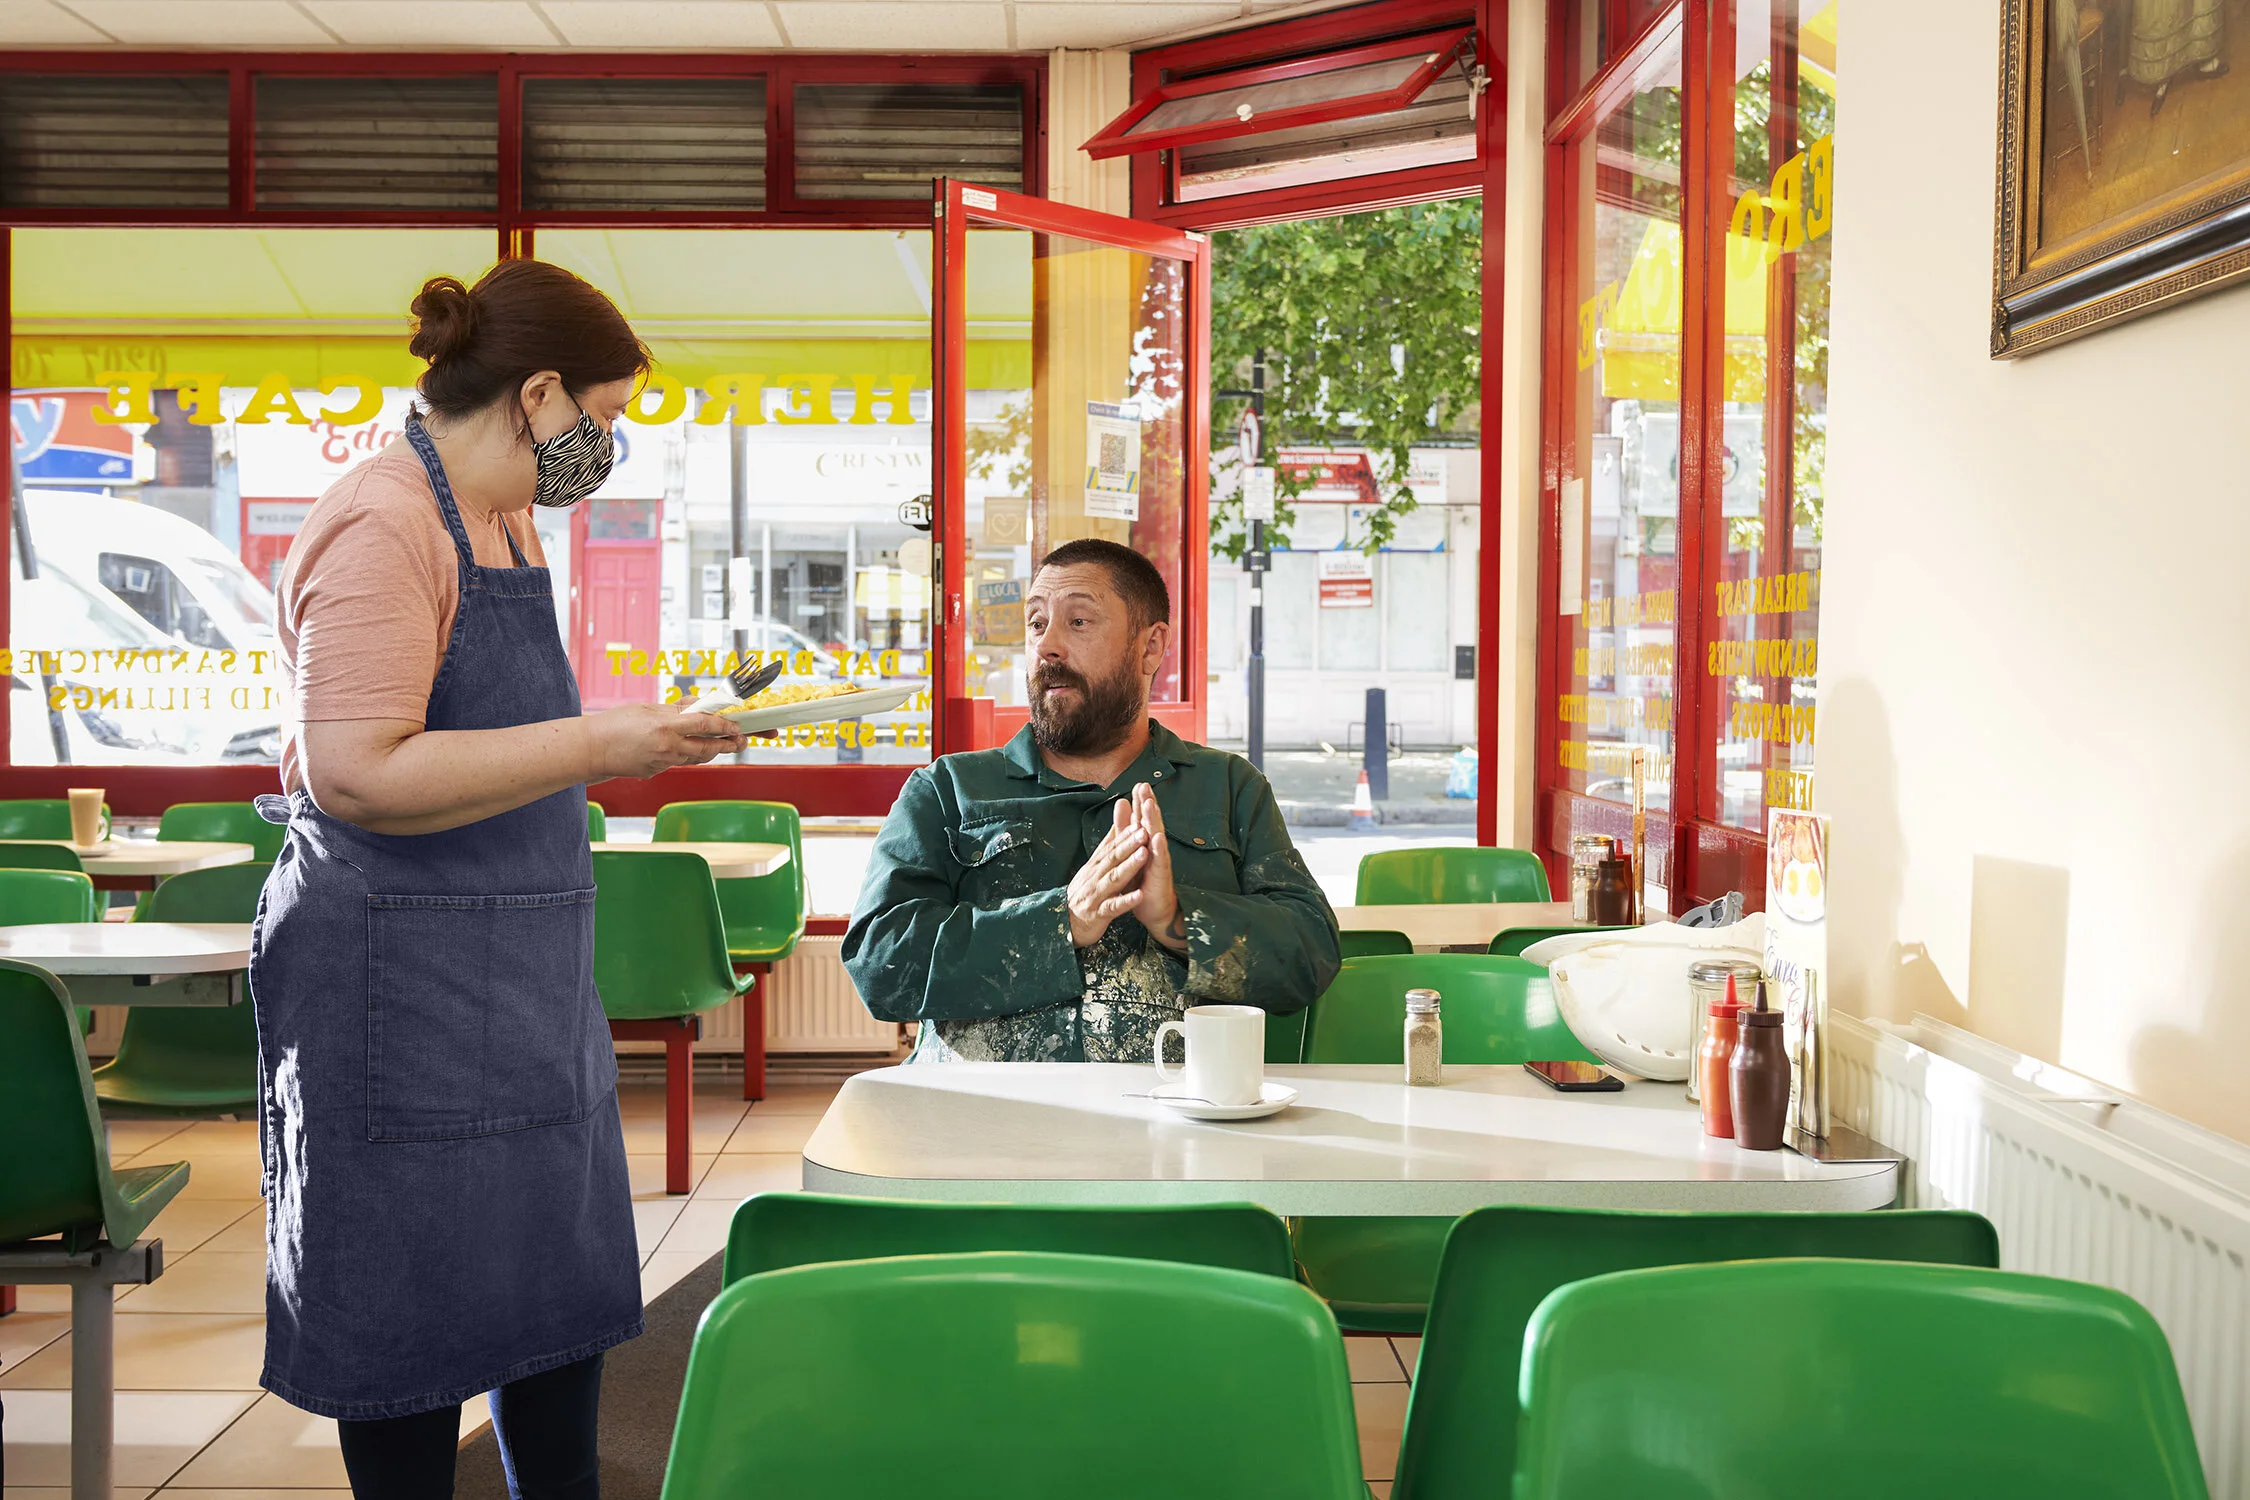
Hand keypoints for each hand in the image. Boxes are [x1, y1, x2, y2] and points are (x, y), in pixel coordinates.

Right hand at [586, 704, 748, 779]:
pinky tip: (687, 747)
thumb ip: (675, 709)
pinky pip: (678, 762)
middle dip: (728, 744)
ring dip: (710, 750)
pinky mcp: (656, 772)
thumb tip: (696, 706)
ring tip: (722, 744)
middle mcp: (668, 748)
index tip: (736, 725)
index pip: (705, 726)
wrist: (591, 749)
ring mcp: (663, 763)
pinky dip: (686, 754)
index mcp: (666, 727)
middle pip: (708, 747)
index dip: (725, 726)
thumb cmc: (614, 724)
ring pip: (696, 757)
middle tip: (741, 740)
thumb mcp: (647, 709)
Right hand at [1067, 798, 1147, 947]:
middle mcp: (1096, 877)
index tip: (1140, 820)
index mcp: (1097, 866)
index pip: (1112, 846)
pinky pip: (1114, 907)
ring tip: (1145, 854)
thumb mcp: (1093, 868)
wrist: (1063, 922)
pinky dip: (1126, 901)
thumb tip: (1117, 825)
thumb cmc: (1084, 892)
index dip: (1126, 834)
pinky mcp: (1099, 913)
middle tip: (1145, 830)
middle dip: (1130, 844)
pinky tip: (1139, 895)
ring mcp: (1097, 895)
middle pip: (1114, 858)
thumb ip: (1107, 847)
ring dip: (1129, 866)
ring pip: (1115, 878)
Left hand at [1128, 782, 1186, 953]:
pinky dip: (1159, 850)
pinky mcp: (1161, 877)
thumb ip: (1127, 828)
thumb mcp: (1132, 852)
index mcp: (1146, 844)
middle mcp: (1155, 850)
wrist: (1155, 909)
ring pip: (1157, 838)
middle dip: (1148, 804)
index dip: (1141, 802)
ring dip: (1154, 822)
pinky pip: (1160, 862)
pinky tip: (1158, 838)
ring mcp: (1159, 862)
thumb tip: (1123, 802)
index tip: (1139, 783)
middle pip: (1151, 823)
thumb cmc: (1144, 881)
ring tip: (1150, 805)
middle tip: (1145, 786)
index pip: (1143, 819)